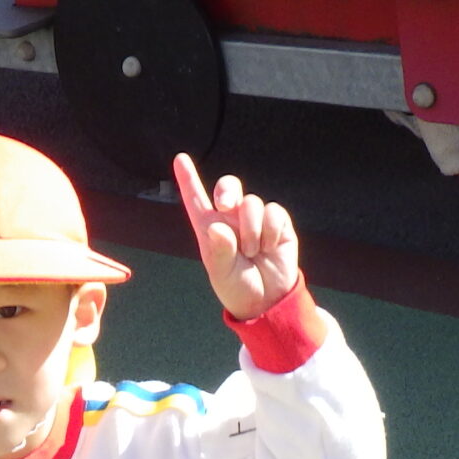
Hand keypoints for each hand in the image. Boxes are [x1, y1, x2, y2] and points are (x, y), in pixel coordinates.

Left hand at [173, 153, 298, 320]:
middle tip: (226, 206)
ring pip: (252, 202)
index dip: (188, 179)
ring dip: (251, 229)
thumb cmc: (237, 286)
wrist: (268, 299)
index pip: (197, 200)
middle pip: (229, 186)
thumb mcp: (222, 274)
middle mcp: (232, 219)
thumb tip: (218, 227)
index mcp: (211, 228)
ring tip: (252, 252)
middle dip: (228, 190)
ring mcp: (255, 219)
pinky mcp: (278, 223)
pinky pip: (274, 211)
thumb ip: (219, 252)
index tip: (180, 159)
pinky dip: (271, 230)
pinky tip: (269, 247)